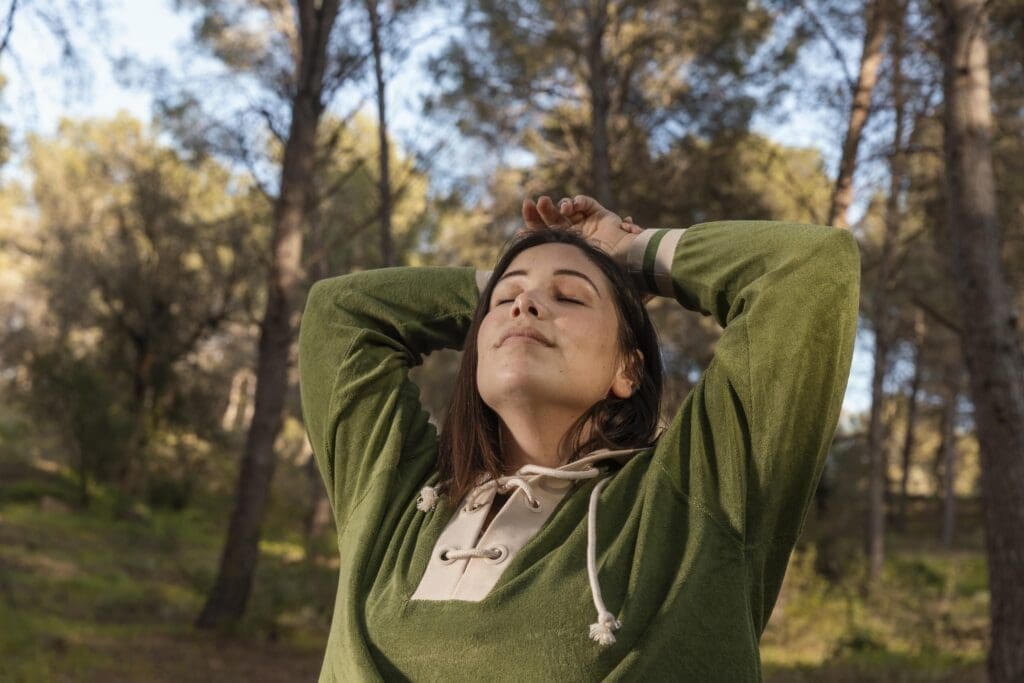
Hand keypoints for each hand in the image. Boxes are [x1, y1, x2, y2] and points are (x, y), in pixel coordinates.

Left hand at [520, 195, 641, 265]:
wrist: (628, 265)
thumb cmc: (599, 271)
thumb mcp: (568, 264)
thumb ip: (546, 255)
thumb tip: (518, 241)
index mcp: (563, 249)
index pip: (542, 232)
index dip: (532, 221)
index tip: (525, 209)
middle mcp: (573, 236)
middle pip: (552, 218)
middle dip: (543, 209)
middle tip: (537, 202)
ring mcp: (586, 225)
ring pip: (568, 210)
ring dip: (561, 205)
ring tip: (562, 209)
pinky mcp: (600, 216)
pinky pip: (586, 204)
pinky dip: (580, 201)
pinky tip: (574, 206)